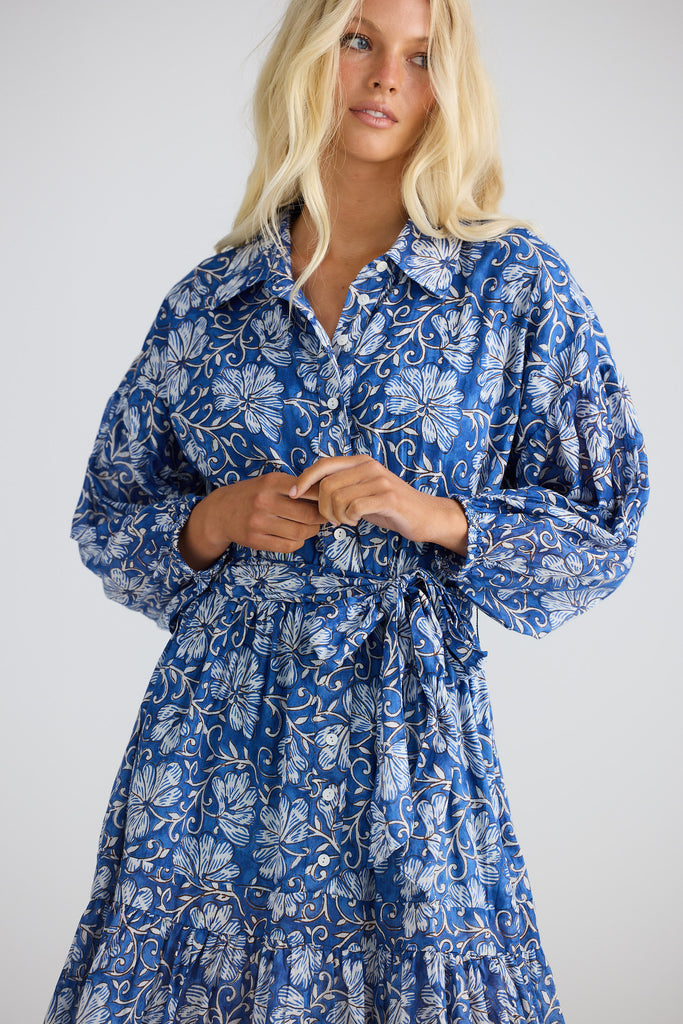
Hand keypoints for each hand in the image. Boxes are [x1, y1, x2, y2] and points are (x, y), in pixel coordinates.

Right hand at [178, 472, 328, 568]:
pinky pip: (288, 546)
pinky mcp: (256, 540)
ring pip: (300, 532)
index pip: (308, 491)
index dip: (323, 499)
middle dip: (320, 518)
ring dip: (312, 531)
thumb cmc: (252, 494)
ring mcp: (259, 522)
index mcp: (271, 482)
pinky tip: (296, 536)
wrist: (220, 512)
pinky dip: (299, 542)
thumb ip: (294, 485)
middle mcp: (264, 501)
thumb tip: (326, 494)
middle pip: (308, 514)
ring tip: (311, 527)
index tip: (328, 502)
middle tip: (323, 517)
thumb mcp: (269, 482)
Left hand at [289, 455, 467, 554]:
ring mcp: (380, 480)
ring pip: (338, 498)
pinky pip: (354, 508)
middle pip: (327, 485)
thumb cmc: (389, 506)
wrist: (425, 516)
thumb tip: (304, 491)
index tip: (292, 494)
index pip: (323, 464)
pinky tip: (358, 521)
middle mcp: (369, 466)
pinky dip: (350, 519)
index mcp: (361, 462)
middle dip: (323, 508)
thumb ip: (339, 487)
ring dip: (337, 516)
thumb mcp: (361, 492)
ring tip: (348, 520)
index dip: (304, 479)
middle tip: (333, 519)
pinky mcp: (388, 498)